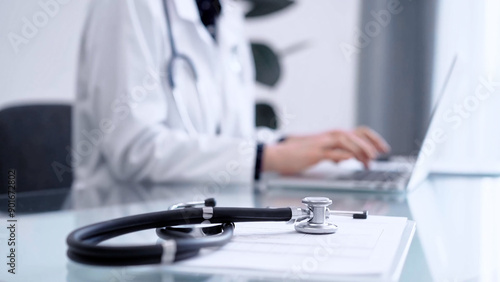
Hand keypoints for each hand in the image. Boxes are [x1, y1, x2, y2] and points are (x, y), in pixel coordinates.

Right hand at [262, 127, 389, 174]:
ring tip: (369, 161)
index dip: (372, 139)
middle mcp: (330, 136)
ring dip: (361, 150)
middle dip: (371, 143)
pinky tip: (352, 160)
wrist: (278, 154)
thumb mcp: (319, 152)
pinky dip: (345, 155)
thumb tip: (344, 157)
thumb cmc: (296, 154)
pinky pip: (334, 152)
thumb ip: (333, 152)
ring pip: (348, 141)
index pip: (358, 132)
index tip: (382, 148)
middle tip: (380, 154)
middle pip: (356, 134)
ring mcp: (323, 143)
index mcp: (332, 136)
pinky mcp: (316, 152)